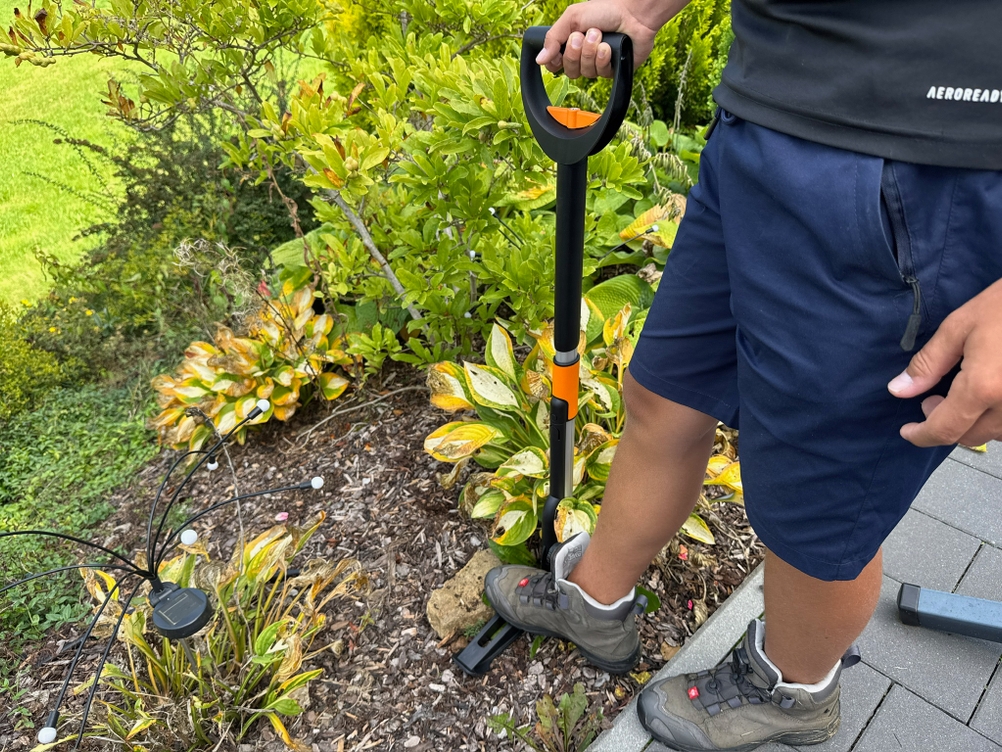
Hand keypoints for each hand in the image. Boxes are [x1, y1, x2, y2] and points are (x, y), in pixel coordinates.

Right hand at [535, 0, 678, 77]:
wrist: (632, 14)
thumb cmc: (605, 10)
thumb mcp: (572, 18)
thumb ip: (553, 38)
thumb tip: (539, 60)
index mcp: (571, 44)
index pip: (555, 64)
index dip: (555, 61)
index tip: (558, 51)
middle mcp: (583, 56)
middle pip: (569, 70)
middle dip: (575, 52)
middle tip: (584, 35)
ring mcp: (597, 65)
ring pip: (585, 73)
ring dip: (590, 52)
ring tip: (600, 36)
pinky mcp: (612, 70)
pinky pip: (600, 73)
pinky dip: (603, 58)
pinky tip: (608, 47)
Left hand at [888, 278, 1001, 446]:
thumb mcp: (960, 326)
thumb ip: (928, 363)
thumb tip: (899, 390)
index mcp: (984, 387)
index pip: (945, 429)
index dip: (921, 436)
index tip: (908, 431)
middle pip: (970, 436)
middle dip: (944, 424)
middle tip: (932, 399)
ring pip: (995, 433)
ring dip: (973, 423)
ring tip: (962, 395)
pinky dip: (996, 416)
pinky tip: (989, 394)